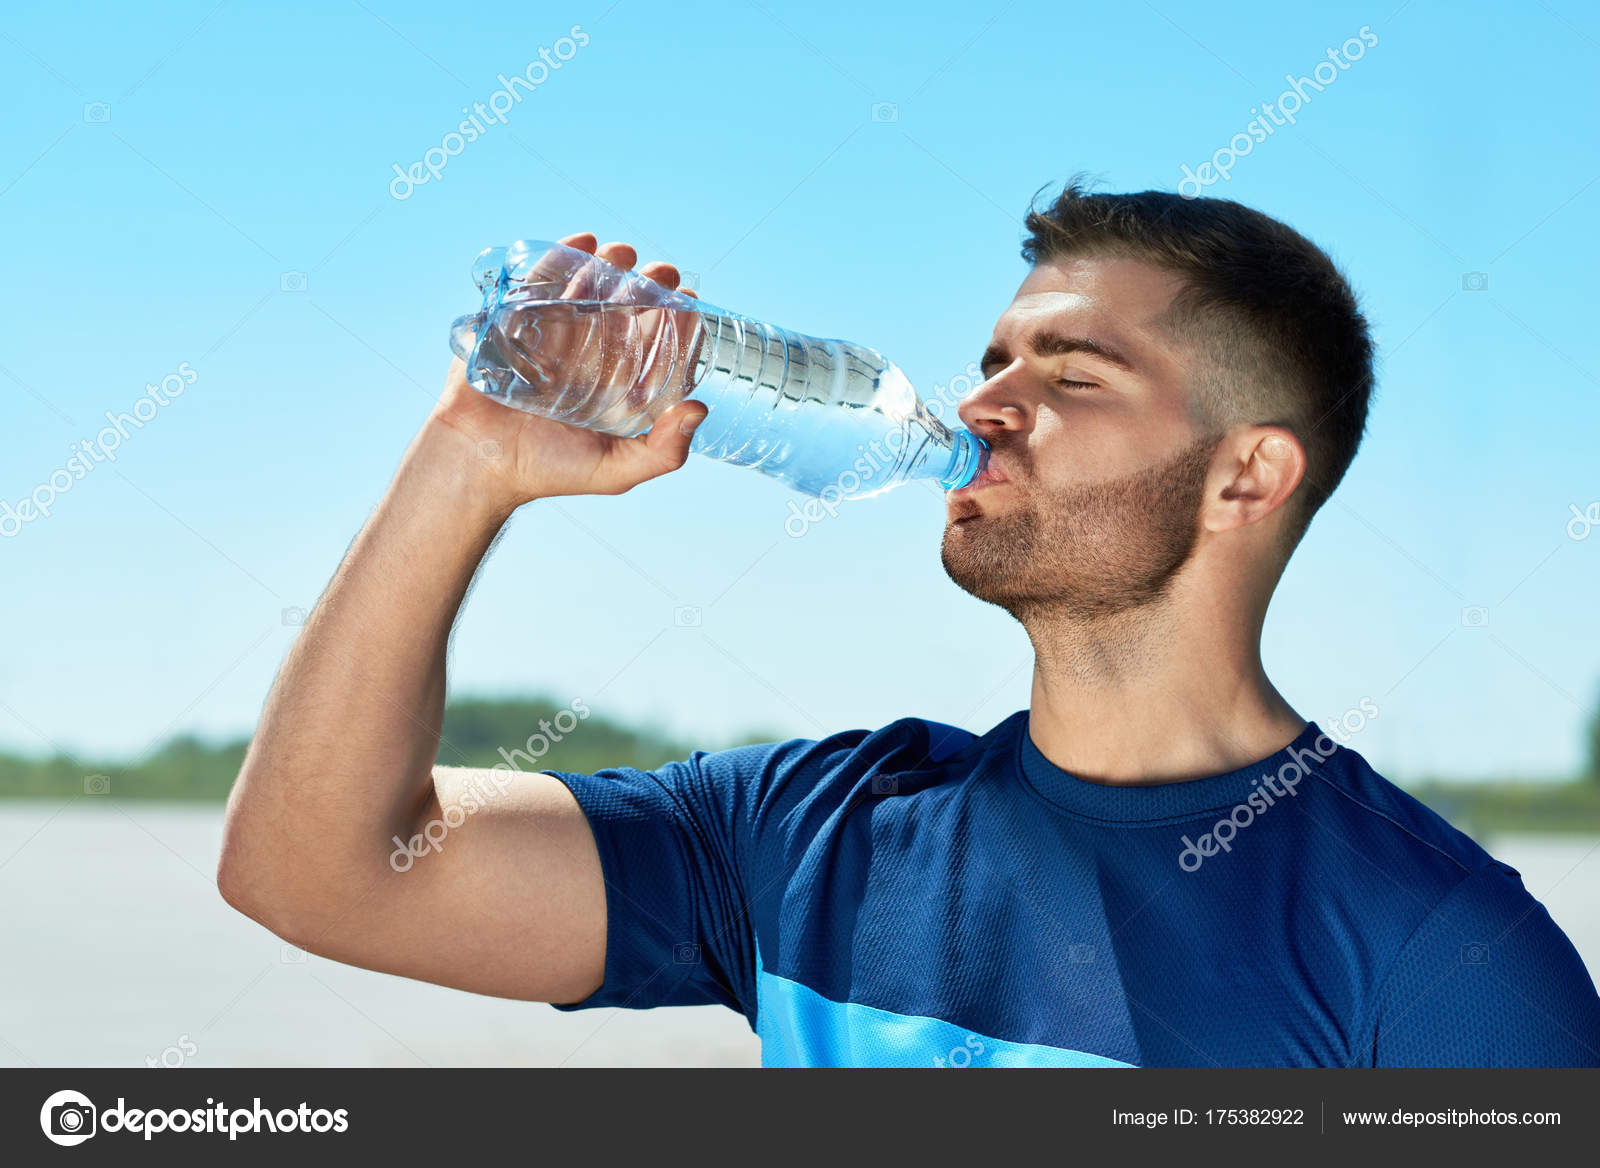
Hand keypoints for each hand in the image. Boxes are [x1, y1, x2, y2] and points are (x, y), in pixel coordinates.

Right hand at [432, 233, 709, 500]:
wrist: (476, 462)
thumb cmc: (548, 470)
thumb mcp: (615, 470)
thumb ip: (663, 451)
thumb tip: (701, 409)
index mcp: (617, 384)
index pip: (654, 345)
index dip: (675, 322)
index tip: (689, 304)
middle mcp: (589, 355)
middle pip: (625, 309)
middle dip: (646, 285)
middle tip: (661, 273)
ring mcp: (552, 334)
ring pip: (587, 289)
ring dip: (609, 266)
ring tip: (623, 253)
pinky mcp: (516, 320)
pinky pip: (540, 281)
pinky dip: (561, 256)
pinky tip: (584, 241)